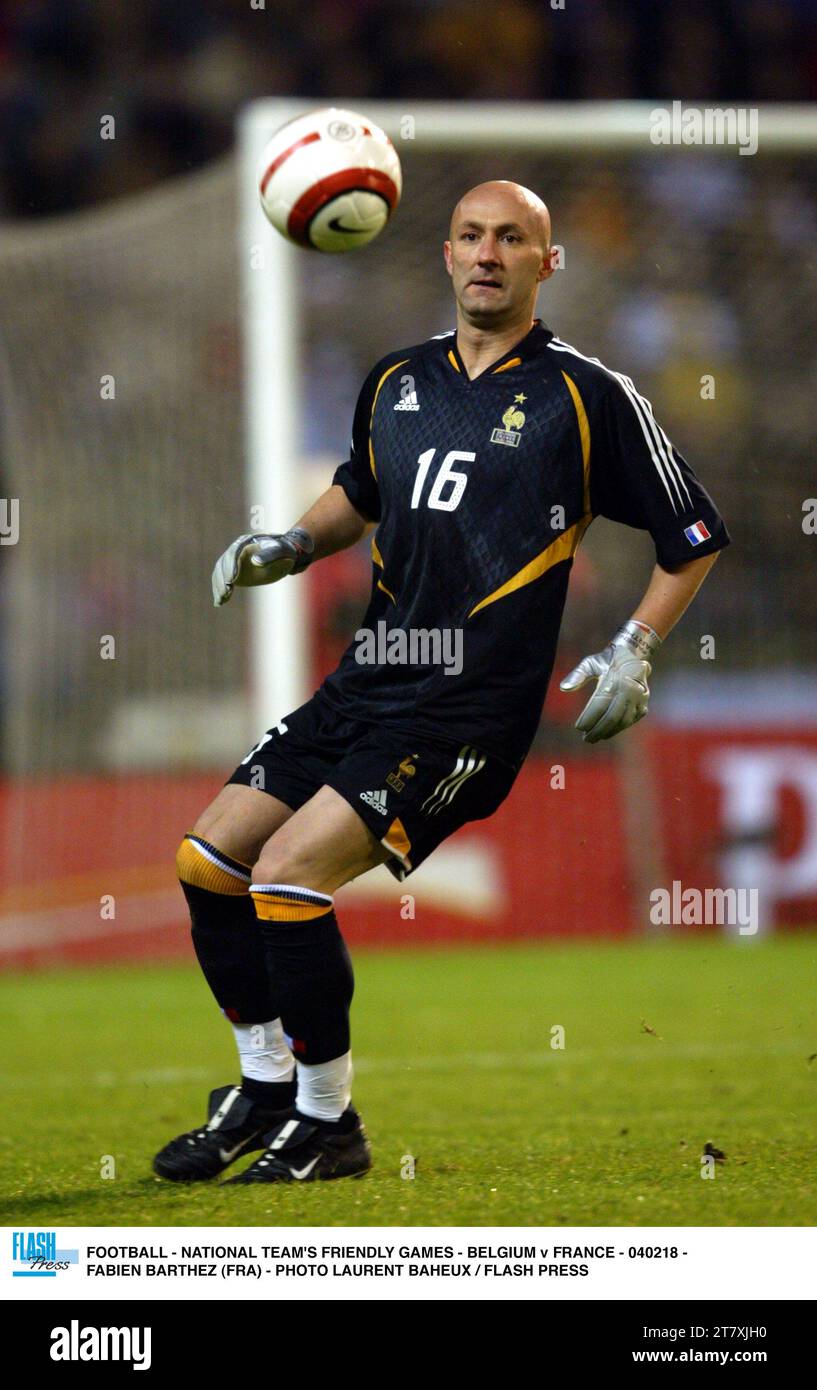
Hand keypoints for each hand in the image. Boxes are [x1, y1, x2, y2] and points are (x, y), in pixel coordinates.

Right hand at [211, 528, 313, 606]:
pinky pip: (223, 581)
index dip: (231, 566)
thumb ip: (269, 555)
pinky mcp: (234, 573)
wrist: (284, 556)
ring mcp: (233, 562)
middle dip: (222, 579)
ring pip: (220, 573)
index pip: (234, 553)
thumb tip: (255, 561)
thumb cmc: (283, 551)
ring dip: (218, 587)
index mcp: (246, 542)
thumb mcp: (280, 551)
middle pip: (223, 563)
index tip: (231, 580)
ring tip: (221, 600)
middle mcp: (236, 551)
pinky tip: (219, 602)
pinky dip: (219, 591)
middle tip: (226, 593)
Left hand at [559, 620, 660, 742]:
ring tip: (596, 737)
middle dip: (597, 730)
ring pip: (623, 721)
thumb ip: (577, 675)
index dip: (589, 718)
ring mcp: (638, 698)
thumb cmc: (608, 660)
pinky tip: (608, 732)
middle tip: (586, 738)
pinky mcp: (644, 703)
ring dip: (609, 731)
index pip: (599, 704)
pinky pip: (631, 720)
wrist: (634, 654)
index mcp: (614, 679)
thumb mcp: (591, 662)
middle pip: (611, 717)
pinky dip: (619, 728)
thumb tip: (563, 688)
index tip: (578, 728)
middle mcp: (628, 690)